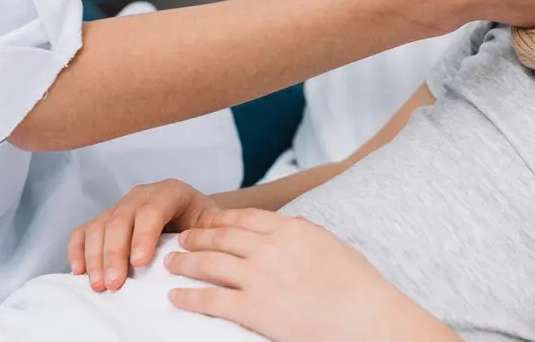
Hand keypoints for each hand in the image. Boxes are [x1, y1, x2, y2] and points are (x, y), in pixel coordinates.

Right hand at [68, 179, 220, 292]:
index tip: (140, 263)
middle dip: (115, 254)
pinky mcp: (104, 219)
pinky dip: (78, 250)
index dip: (144, 235)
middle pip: (120, 220)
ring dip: (95, 257)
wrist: (191, 213)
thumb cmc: (201, 220)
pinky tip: (79, 271)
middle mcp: (140, 195)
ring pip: (99, 226)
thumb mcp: (212, 222)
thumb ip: (212, 229)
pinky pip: (84, 230)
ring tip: (99, 285)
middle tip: (114, 284)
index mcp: (170, 192)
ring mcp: (120, 206)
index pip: (152, 210)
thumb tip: (209, 241)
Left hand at [166, 209, 457, 341]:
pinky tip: (176, 297)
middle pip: (222, 236)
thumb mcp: (333, 246)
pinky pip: (211, 300)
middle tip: (182, 238)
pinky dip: (189, 297)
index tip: (208, 221)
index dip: (222, 219)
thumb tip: (295, 225)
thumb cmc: (357, 284)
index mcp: (292, 229)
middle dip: (198, 237)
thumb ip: (309, 234)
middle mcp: (270, 247)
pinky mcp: (253, 308)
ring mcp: (259, 277)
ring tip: (171, 263)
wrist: (363, 315)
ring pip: (210, 264)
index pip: (247, 218)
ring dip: (186, 262)